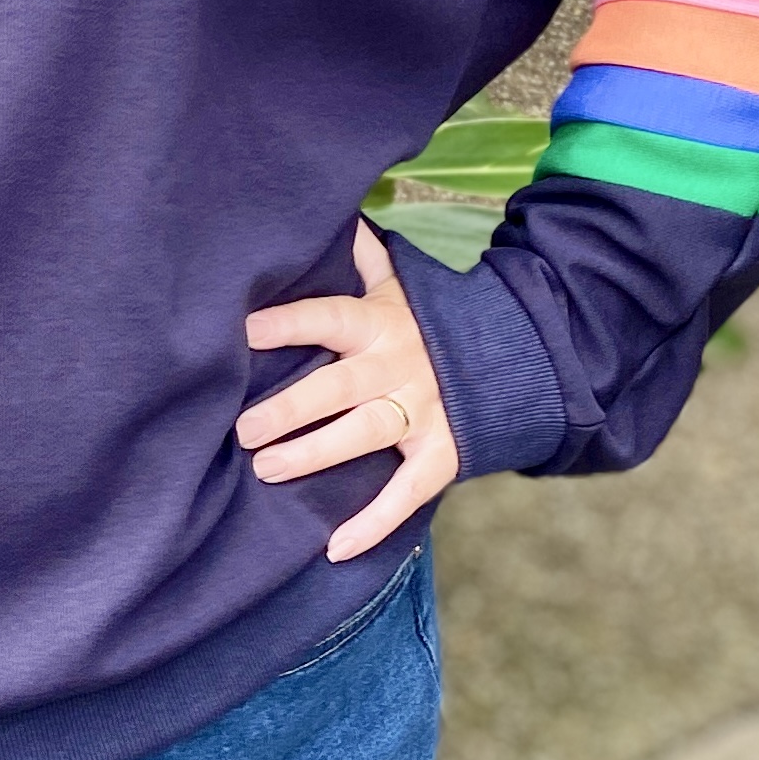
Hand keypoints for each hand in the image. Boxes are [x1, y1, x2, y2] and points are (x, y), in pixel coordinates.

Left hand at [237, 220, 458, 564]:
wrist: (516, 359)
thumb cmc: (433, 323)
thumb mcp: (401, 286)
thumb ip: (362, 257)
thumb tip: (332, 212)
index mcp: (381, 324)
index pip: (330, 319)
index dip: (292, 323)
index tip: (247, 331)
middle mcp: (399, 368)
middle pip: (338, 388)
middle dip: (290, 408)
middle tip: (242, 430)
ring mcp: (423, 412)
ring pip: (365, 435)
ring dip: (316, 455)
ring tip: (267, 470)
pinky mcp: (442, 453)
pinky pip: (407, 492)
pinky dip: (374, 522)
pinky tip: (335, 546)